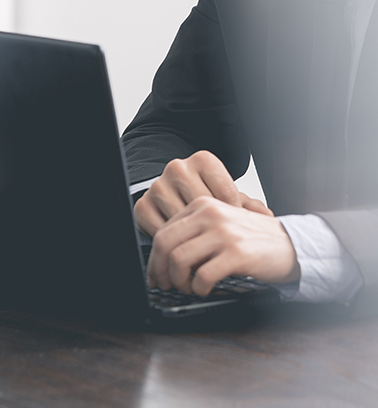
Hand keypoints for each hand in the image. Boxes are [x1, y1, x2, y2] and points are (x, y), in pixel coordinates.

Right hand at [133, 150, 270, 235]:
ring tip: (205, 247)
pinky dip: (174, 242)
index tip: (234, 228)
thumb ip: (248, 205)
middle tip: (221, 243)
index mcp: (202, 160)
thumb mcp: (229, 199)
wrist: (174, 197)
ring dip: (193, 238)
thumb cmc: (207, 198)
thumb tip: (265, 215)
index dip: (233, 216)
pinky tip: (184, 244)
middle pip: (203, 207)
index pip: (225, 193)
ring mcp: (157, 186)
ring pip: (181, 220)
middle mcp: (177, 168)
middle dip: (213, 229)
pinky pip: (161, 230)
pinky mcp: (142, 205)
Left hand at [146, 195, 298, 295]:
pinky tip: (203, 290)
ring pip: (179, 259)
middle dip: (159, 269)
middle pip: (165, 244)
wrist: (292, 245)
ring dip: (178, 281)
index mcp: (202, 206)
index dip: (154, 257)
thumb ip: (193, 233)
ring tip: (187, 288)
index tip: (155, 274)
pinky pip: (202, 275)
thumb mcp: (220, 225)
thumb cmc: (252, 239)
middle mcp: (210, 214)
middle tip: (163, 285)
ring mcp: (223, 233)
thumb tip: (160, 258)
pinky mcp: (237, 253)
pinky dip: (198, 288)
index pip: (164, 231)